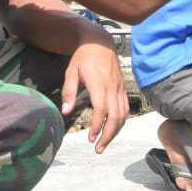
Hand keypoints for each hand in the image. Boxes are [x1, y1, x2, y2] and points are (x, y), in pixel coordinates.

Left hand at [62, 28, 128, 152]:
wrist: (100, 42)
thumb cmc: (83, 57)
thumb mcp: (71, 71)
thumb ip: (69, 92)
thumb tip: (66, 111)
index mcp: (99, 83)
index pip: (102, 110)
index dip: (97, 126)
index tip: (90, 138)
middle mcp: (113, 87)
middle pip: (116, 116)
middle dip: (108, 135)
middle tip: (98, 148)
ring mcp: (119, 88)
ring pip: (123, 114)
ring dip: (115, 131)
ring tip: (105, 143)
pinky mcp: (122, 88)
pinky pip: (125, 108)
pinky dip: (121, 122)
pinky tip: (113, 129)